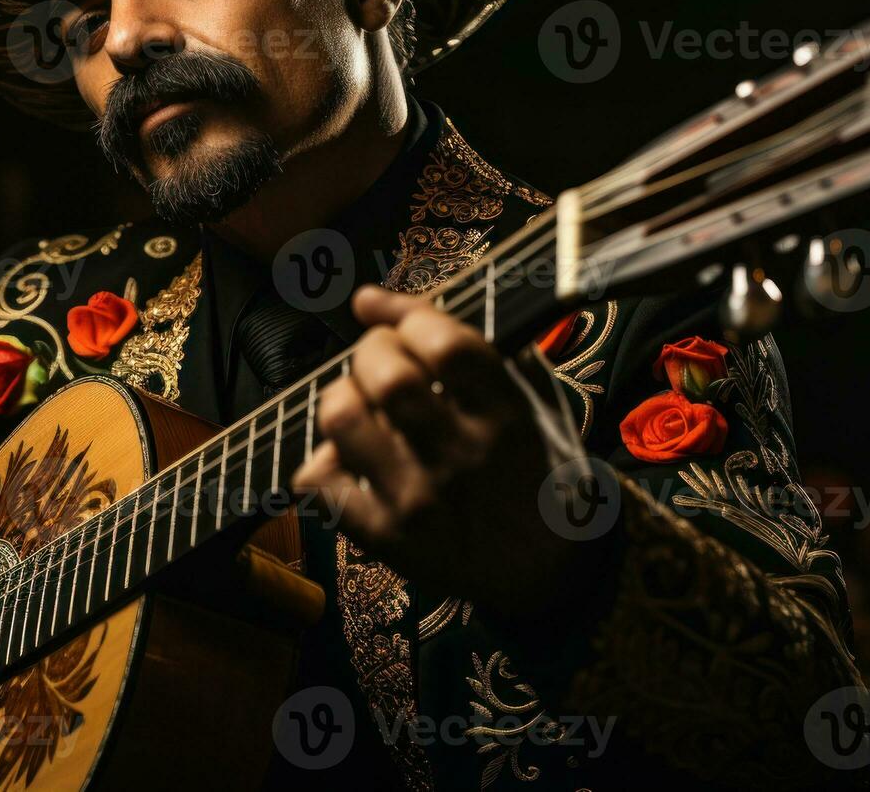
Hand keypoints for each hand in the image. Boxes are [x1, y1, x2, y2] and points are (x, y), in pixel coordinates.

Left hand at [292, 286, 581, 625]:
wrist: (549, 571)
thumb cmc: (533, 468)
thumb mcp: (531, 400)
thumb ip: (468, 343)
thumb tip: (369, 298)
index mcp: (507, 417)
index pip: (448, 345)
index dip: (409, 317)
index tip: (400, 321)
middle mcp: (464, 458)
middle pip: (388, 377)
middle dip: (372, 351)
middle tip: (380, 361)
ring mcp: (420, 502)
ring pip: (343, 420)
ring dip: (341, 396)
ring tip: (359, 404)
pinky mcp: (386, 538)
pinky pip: (320, 481)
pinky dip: (323, 459)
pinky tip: (349, 458)